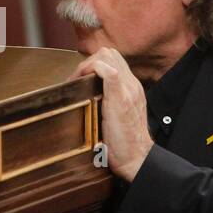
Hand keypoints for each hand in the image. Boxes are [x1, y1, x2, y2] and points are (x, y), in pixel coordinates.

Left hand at [72, 47, 153, 181]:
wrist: (137, 158)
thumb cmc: (123, 144)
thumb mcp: (116, 117)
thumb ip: (108, 104)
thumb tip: (87, 99)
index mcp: (131, 88)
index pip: (112, 60)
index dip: (92, 64)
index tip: (78, 80)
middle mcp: (132, 84)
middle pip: (108, 53)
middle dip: (87, 62)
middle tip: (74, 80)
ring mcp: (127, 89)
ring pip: (107, 56)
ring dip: (86, 65)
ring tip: (76, 82)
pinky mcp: (121, 98)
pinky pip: (108, 70)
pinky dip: (92, 70)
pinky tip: (83, 83)